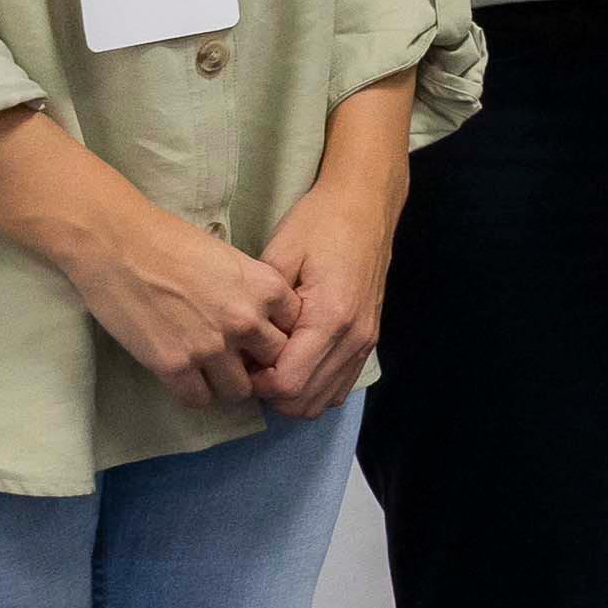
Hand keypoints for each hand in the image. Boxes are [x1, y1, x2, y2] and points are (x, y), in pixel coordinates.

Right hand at [0, 109, 288, 411]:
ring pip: (240, 391)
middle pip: (274, 364)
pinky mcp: (173, 365)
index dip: (280, 339)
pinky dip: (195, 394)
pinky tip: (186, 380)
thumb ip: (254, 292)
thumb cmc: (170, 241)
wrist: (116, 243)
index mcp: (267, 289)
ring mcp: (211, 347)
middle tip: (240, 363)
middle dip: (259, 366)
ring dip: (228, 385)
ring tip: (212, 374)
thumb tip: (265, 324)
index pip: (298, 332)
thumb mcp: (232, 260)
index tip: (263, 341)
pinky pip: (198, 400)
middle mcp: (246, 321)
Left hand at [247, 137, 405, 416]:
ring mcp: (365, 342)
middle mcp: (353, 338)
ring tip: (270, 363)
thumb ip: (262, 307)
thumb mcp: (279, 256)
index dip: (255, 383)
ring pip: (323, 400)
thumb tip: (243, 346)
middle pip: (305, 401)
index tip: (239, 359)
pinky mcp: (369, 340)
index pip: (288, 383)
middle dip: (270, 393)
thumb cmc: (318, 224)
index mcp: (330, 318)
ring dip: (292, 393)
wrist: (365, 206)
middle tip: (250, 364)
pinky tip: (294, 362)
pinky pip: (340, 386)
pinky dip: (314, 387)